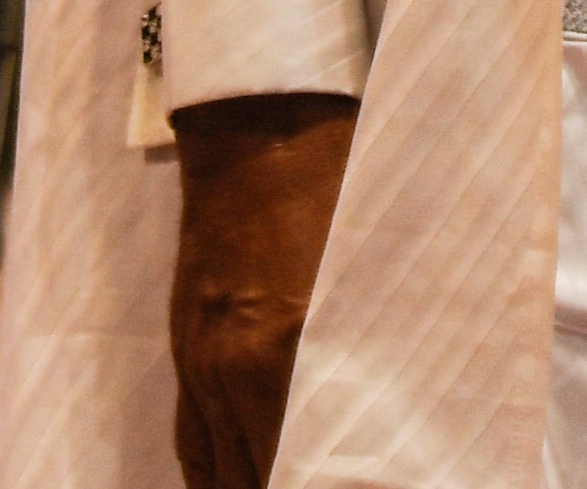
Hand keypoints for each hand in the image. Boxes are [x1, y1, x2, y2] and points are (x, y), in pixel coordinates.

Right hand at [169, 91, 358, 488]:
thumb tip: (399, 411)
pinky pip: (191, 435)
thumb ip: (380, 349)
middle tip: (326, 488)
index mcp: (288, 352)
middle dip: (283, 488)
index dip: (321, 481)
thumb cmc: (340, 190)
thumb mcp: (374, 274)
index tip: (350, 481)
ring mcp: (203, 362)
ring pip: (219, 466)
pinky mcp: (187, 347)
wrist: (261, 134)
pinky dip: (212, 474)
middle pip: (254, 476)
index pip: (297, 464)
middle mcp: (236, 370)